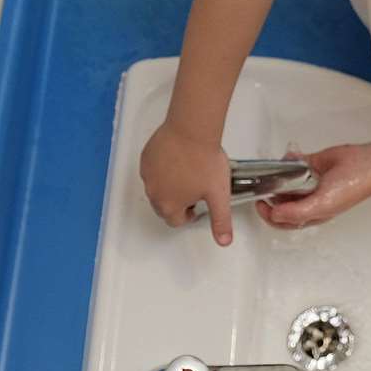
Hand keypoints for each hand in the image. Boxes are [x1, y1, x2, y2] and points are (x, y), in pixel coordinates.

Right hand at [140, 119, 233, 245]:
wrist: (192, 129)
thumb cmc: (204, 160)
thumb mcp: (219, 195)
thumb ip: (221, 220)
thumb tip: (224, 240)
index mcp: (169, 206)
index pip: (176, 220)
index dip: (190, 214)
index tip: (199, 204)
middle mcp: (154, 192)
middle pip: (164, 206)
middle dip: (178, 201)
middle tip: (195, 189)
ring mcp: (147, 174)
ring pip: (157, 188)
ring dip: (169, 185)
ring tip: (188, 172)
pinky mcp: (146, 158)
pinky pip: (152, 170)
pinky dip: (162, 169)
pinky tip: (178, 160)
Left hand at [255, 143, 370, 229]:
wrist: (362, 164)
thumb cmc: (349, 190)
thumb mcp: (320, 207)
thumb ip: (295, 213)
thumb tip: (274, 215)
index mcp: (309, 214)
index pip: (282, 220)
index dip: (268, 215)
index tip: (260, 203)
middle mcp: (306, 200)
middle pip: (280, 200)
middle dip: (270, 194)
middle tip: (264, 184)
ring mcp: (307, 183)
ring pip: (284, 181)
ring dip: (278, 176)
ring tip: (276, 171)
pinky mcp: (310, 166)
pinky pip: (292, 164)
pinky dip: (288, 160)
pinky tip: (289, 158)